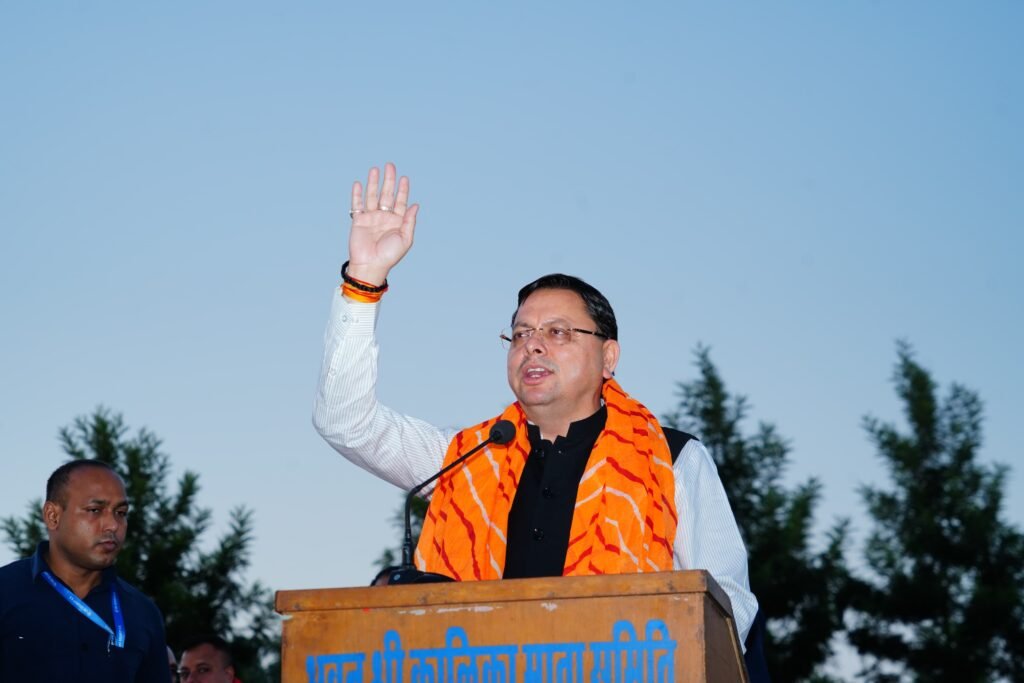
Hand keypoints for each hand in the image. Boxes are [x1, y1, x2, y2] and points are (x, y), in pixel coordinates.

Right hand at [346, 162, 418, 285]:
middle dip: (389, 180)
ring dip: (373, 183)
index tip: (404, 178)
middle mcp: (384, 217)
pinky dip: (357, 195)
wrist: (370, 265)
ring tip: (375, 169)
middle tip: (390, 166)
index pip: (400, 201)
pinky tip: (358, 184)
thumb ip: (409, 221)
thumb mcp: (405, 239)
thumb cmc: (389, 255)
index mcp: (397, 221)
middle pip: (386, 194)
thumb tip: (415, 205)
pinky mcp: (358, 221)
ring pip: (372, 196)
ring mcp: (371, 218)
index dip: (402, 189)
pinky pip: (357, 205)